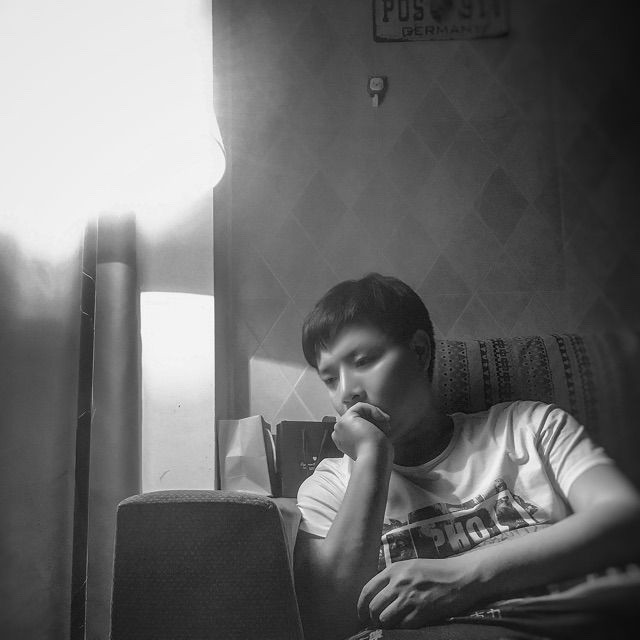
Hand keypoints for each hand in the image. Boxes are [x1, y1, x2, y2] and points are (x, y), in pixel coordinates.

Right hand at [332, 402, 391, 460]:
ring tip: (385, 427)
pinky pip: (360, 406)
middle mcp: (338, 434)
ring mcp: (340, 426)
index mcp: (341, 442)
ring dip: (375, 416)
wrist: (375, 459)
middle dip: (374, 421)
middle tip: (387, 429)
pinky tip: (381, 418)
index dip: (371, 426)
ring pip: (359, 412)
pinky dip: (373, 410)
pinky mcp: (346, 419)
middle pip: (357, 419)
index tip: (385, 432)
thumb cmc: (377, 455)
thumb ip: (368, 432)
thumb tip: (377, 418)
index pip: (355, 426)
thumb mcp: (371, 442)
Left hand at [357, 557, 478, 628]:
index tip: (361, 615)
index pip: (367, 590)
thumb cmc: (436, 570)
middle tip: (376, 624)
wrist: (460, 576)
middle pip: (374, 607)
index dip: (361, 605)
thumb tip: (378, 595)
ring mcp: (410, 598)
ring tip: (390, 625)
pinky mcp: (422, 611)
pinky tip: (405, 625)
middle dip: (372, 618)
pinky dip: (401, 629)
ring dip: (386, 625)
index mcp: (394, 570)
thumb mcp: (410, 566)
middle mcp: (399, 583)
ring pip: (385, 619)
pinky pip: (403, 626)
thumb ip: (393, 577)